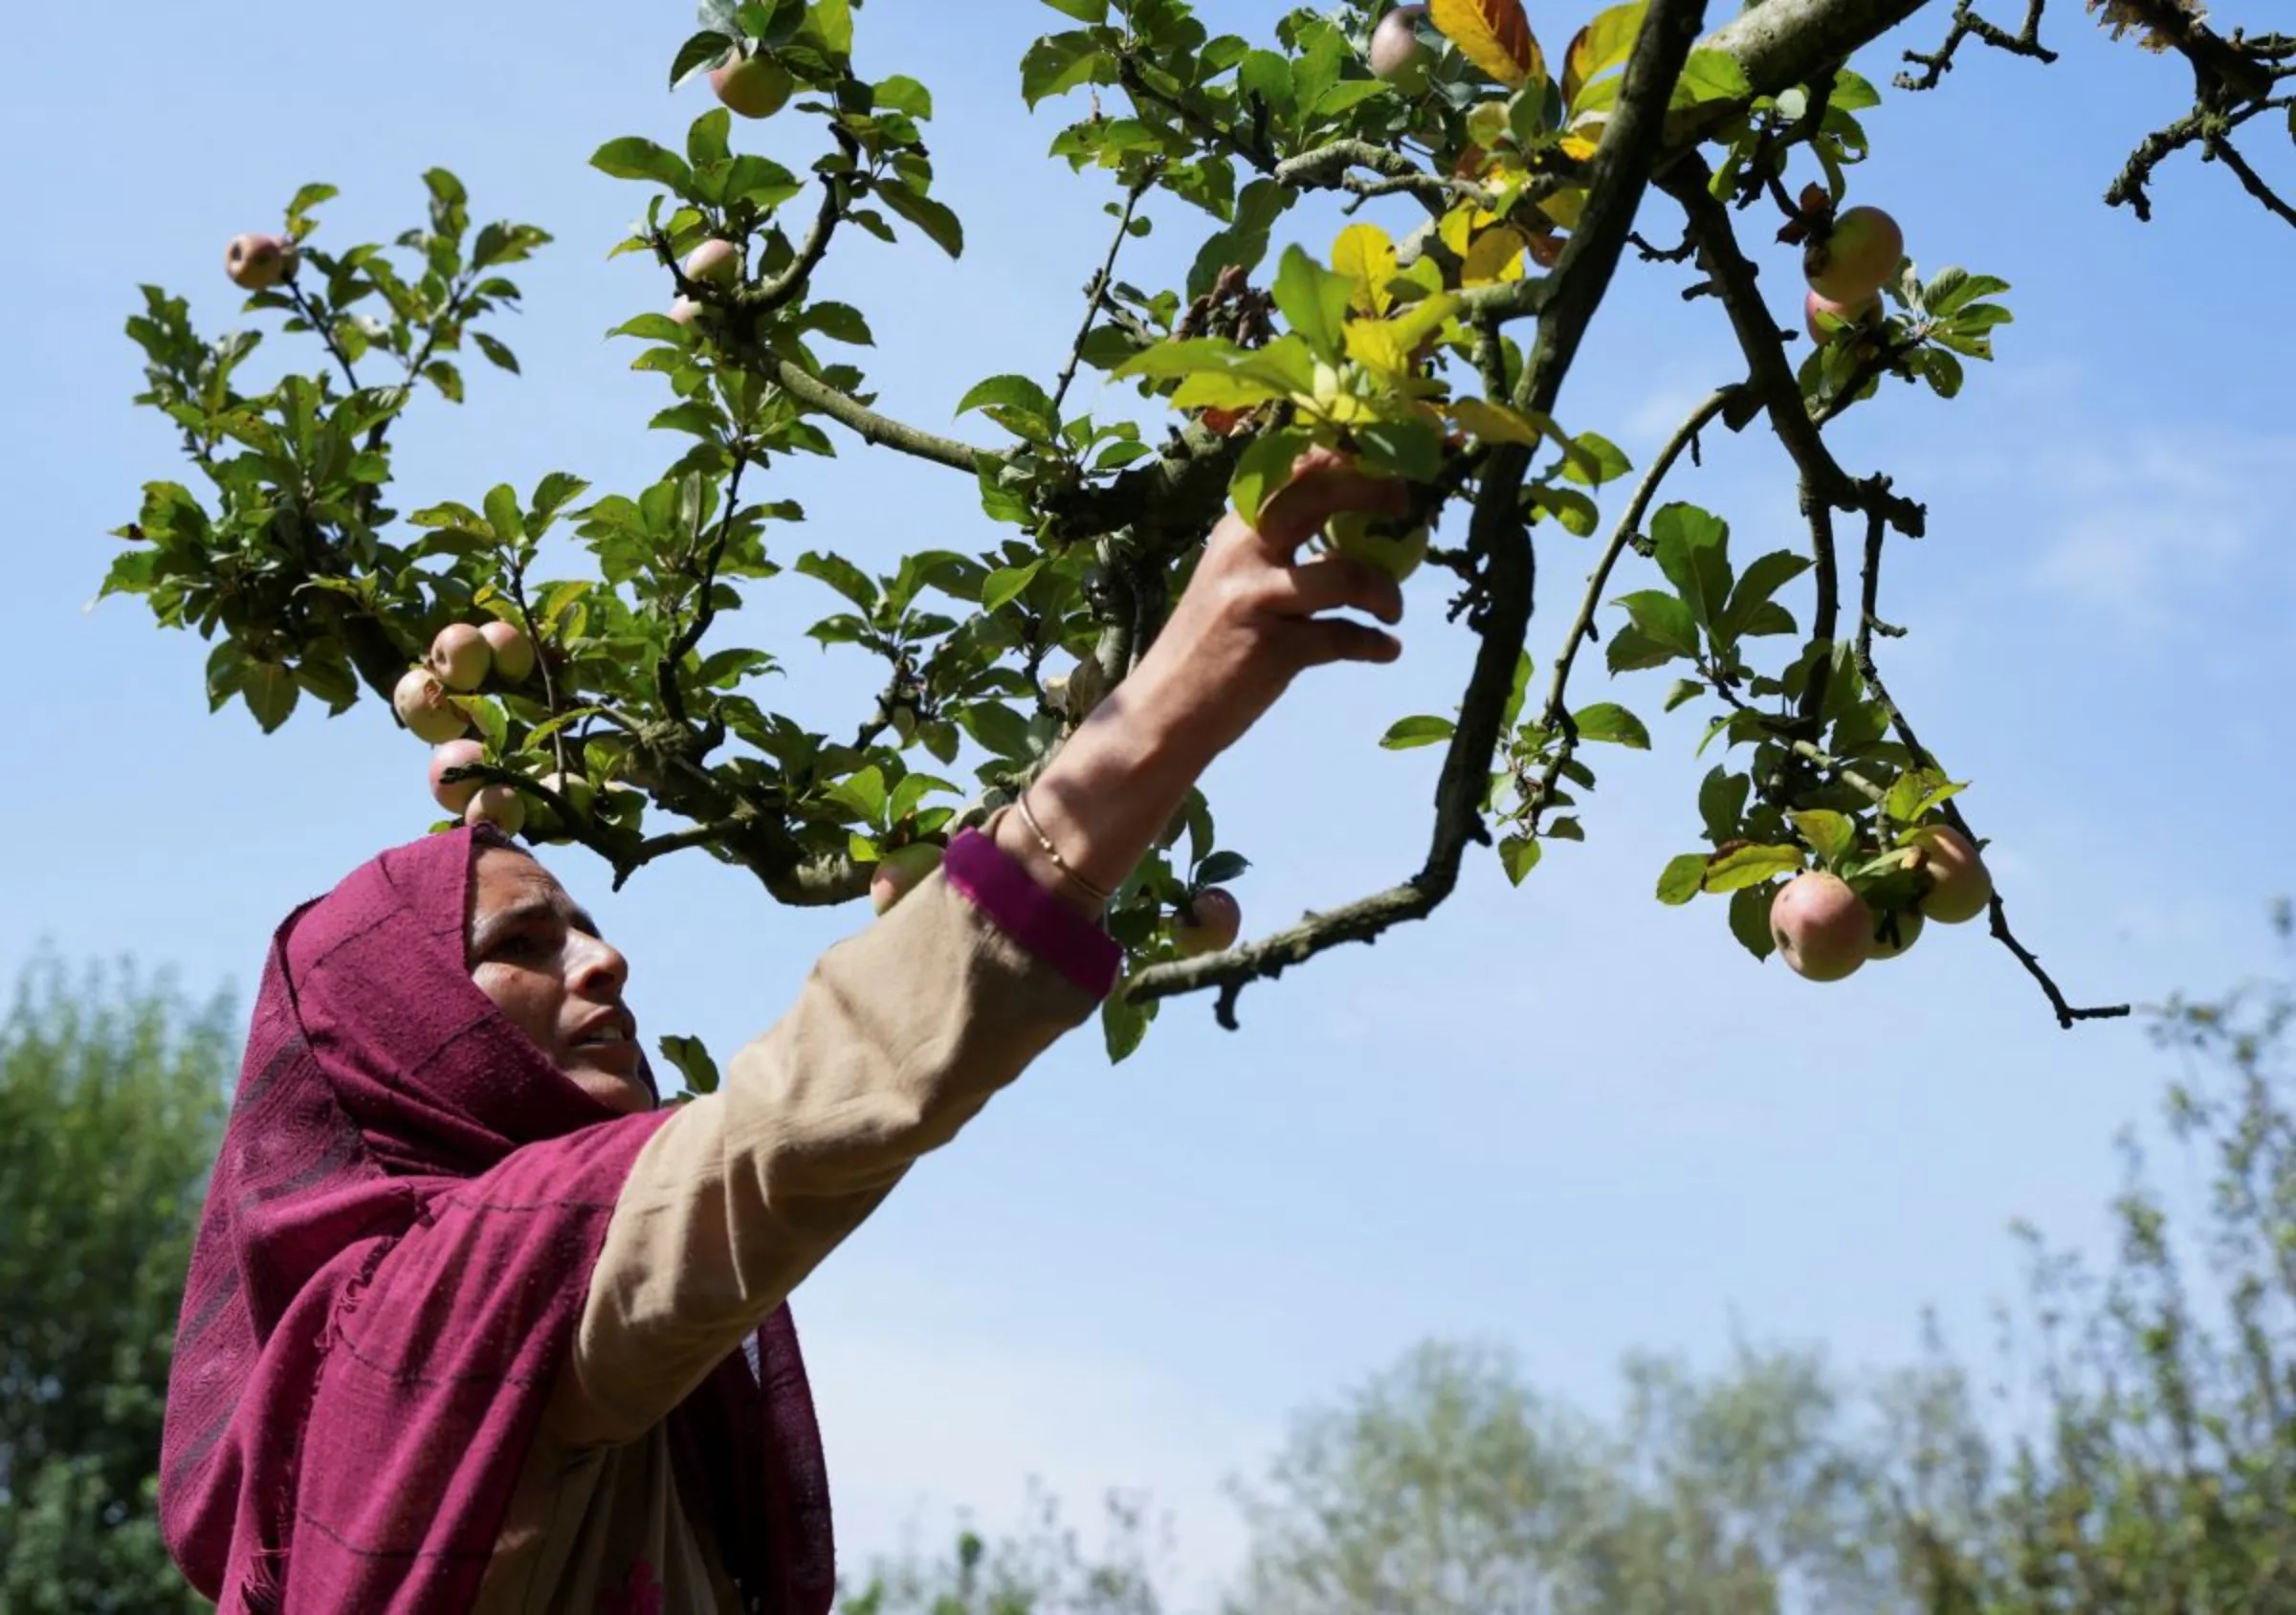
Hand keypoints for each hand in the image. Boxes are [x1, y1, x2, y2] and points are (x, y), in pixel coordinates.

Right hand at [991, 448, 1411, 914]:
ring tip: (1392, 611)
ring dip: (1385, 592)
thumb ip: (1277, 550)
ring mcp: (1257, 598)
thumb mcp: (1231, 580)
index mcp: (1235, 529)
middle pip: (1321, 496)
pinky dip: (1373, 643)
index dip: (1344, 460)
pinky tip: (1385, 650)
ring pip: (1347, 575)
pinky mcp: (1274, 649)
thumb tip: (1351, 529)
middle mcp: (1244, 552)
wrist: (1164, 711)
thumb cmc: (1206, 645)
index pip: (1293, 472)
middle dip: (1373, 492)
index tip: (1381, 467)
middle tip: (1404, 505)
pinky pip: (1345, 637)